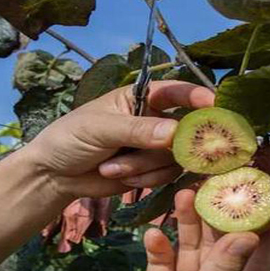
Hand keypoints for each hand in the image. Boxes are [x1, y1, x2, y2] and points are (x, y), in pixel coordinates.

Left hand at [25, 81, 214, 198]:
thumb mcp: (100, 129)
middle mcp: (154, 119)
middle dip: (171, 144)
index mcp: (141, 97)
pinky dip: (145, 178)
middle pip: (183, 129)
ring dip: (145, 166)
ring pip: (174, 157)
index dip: (197, 97)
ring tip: (114, 167)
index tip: (215, 105)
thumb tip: (175, 133)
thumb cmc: (70, 139)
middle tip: (169, 151)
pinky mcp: (153, 170)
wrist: (55, 175)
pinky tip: (120, 178)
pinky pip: (166, 175)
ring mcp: (155, 147)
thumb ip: (137, 130)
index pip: (176, 92)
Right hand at [98, 189, 269, 270]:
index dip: (269, 223)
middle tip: (217, 178)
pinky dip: (159, 246)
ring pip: (193, 245)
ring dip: (189, 221)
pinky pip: (163, 259)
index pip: (262, 256)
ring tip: (183, 194)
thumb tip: (251, 234)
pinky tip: (153, 234)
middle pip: (224, 243)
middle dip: (221, 212)